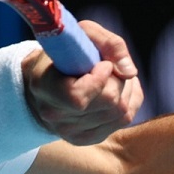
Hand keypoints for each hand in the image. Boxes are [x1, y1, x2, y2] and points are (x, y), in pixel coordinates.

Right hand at [24, 20, 143, 145]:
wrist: (50, 80)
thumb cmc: (67, 53)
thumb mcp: (83, 34)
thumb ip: (109, 44)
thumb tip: (130, 72)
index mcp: (44, 87)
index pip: (78, 97)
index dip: (99, 79)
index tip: (102, 64)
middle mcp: (54, 115)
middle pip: (108, 102)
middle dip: (118, 79)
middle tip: (110, 66)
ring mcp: (69, 131)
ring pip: (120, 112)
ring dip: (126, 89)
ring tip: (113, 76)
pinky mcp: (85, 138)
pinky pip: (123, 121)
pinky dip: (129, 102)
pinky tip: (117, 90)